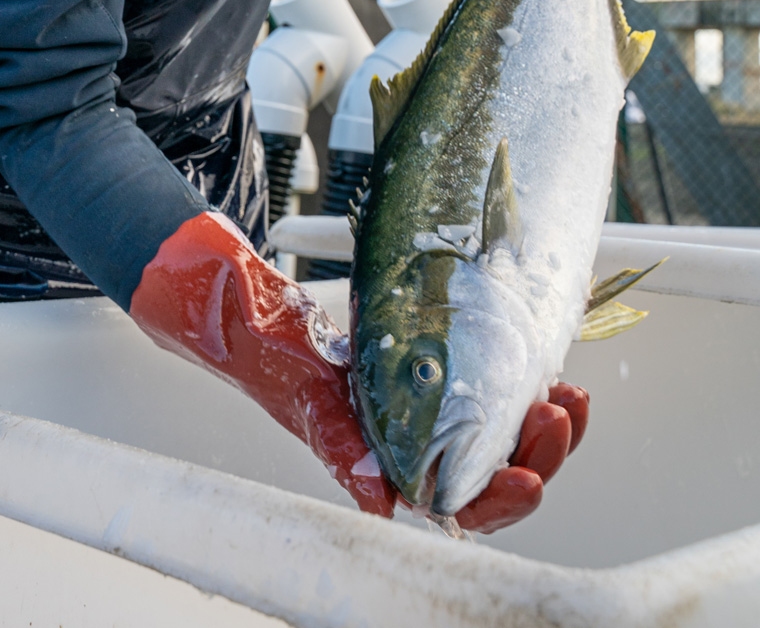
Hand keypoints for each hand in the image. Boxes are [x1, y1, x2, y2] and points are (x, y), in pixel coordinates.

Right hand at [129, 212, 588, 529]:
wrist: (261, 323)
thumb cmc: (282, 363)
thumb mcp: (311, 399)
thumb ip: (344, 450)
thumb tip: (381, 503)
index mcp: (392, 467)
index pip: (459, 506)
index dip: (499, 499)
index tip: (528, 476)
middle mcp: (422, 448)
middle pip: (500, 476)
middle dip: (541, 452)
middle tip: (559, 412)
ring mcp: (437, 416)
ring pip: (510, 442)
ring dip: (546, 426)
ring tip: (568, 397)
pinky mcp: (446, 381)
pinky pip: (501, 401)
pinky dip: (531, 391)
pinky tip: (552, 376)